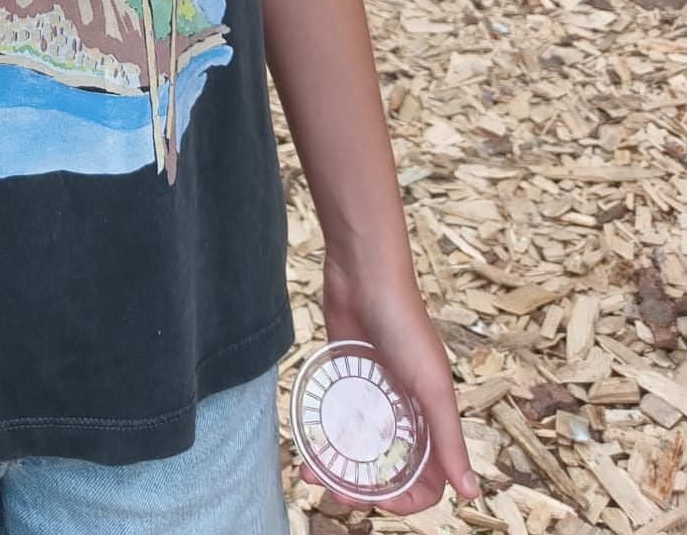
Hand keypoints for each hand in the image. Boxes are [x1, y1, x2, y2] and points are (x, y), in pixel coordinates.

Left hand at [309, 254, 480, 515]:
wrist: (363, 273)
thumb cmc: (404, 323)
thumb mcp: (430, 384)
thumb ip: (447, 437)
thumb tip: (470, 493)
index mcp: (430, 418)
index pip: (427, 479)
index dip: (408, 500)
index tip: (381, 502)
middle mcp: (402, 412)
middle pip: (388, 469)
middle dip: (364, 489)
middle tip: (336, 493)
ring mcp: (372, 396)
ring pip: (358, 449)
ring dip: (338, 469)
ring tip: (312, 474)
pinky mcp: (345, 379)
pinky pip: (336, 420)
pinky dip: (323, 438)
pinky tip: (305, 447)